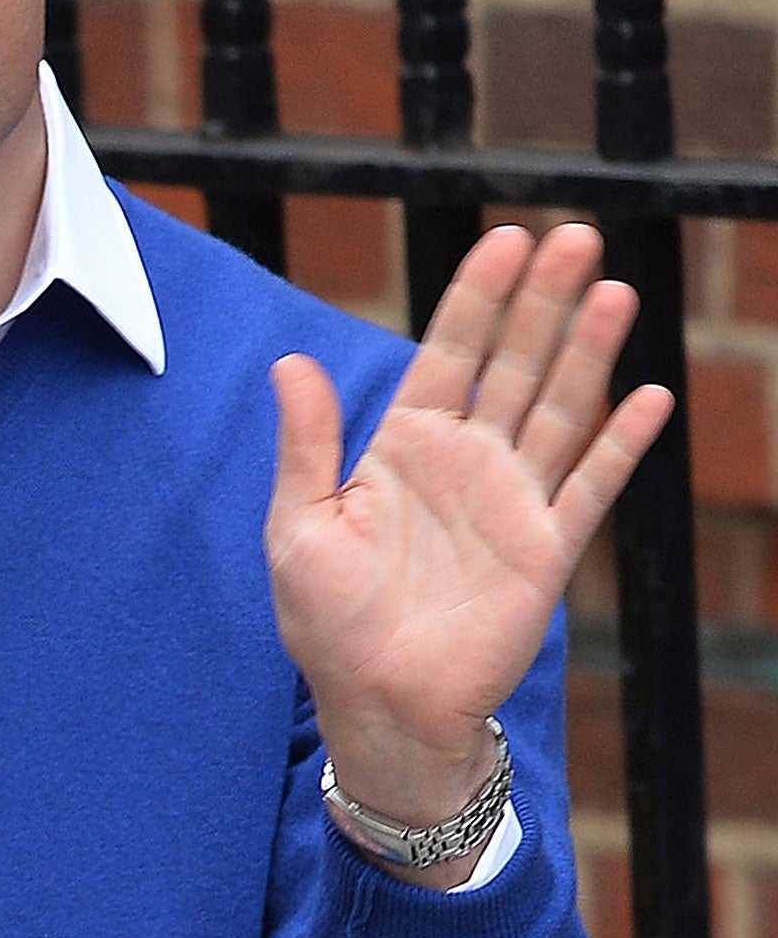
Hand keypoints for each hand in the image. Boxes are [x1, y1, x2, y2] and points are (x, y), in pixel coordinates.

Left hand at [264, 222, 672, 883]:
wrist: (375, 703)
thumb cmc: (325, 619)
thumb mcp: (297, 523)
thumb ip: (306, 443)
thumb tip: (288, 360)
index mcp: (403, 446)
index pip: (449, 351)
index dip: (477, 296)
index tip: (504, 239)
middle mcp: (464, 461)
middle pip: (513, 362)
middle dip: (543, 300)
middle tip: (574, 234)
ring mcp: (510, 502)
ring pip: (558, 408)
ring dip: (589, 351)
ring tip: (615, 288)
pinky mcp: (545, 551)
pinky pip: (590, 488)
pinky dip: (620, 445)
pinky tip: (649, 397)